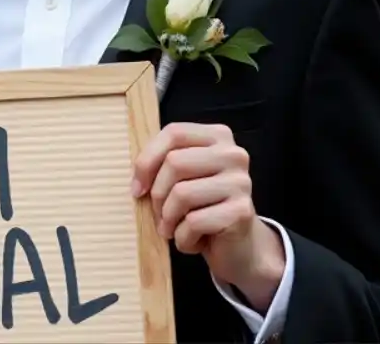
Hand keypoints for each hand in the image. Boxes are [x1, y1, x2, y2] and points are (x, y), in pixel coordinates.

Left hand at [131, 123, 284, 309]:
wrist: (237, 246)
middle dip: (157, 195)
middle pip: (175, 162)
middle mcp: (233, 155)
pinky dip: (183, 238)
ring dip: (168, 220)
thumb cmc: (202, 208)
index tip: (137, 187)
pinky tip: (192, 241)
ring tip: (173, 229)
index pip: (174, 133)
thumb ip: (162, 166)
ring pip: (182, 193)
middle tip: (160, 215)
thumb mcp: (181, 180)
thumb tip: (138, 181)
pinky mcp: (242, 211)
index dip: (147, 160)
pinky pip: (194, 222)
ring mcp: (241, 182)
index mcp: (218, 137)